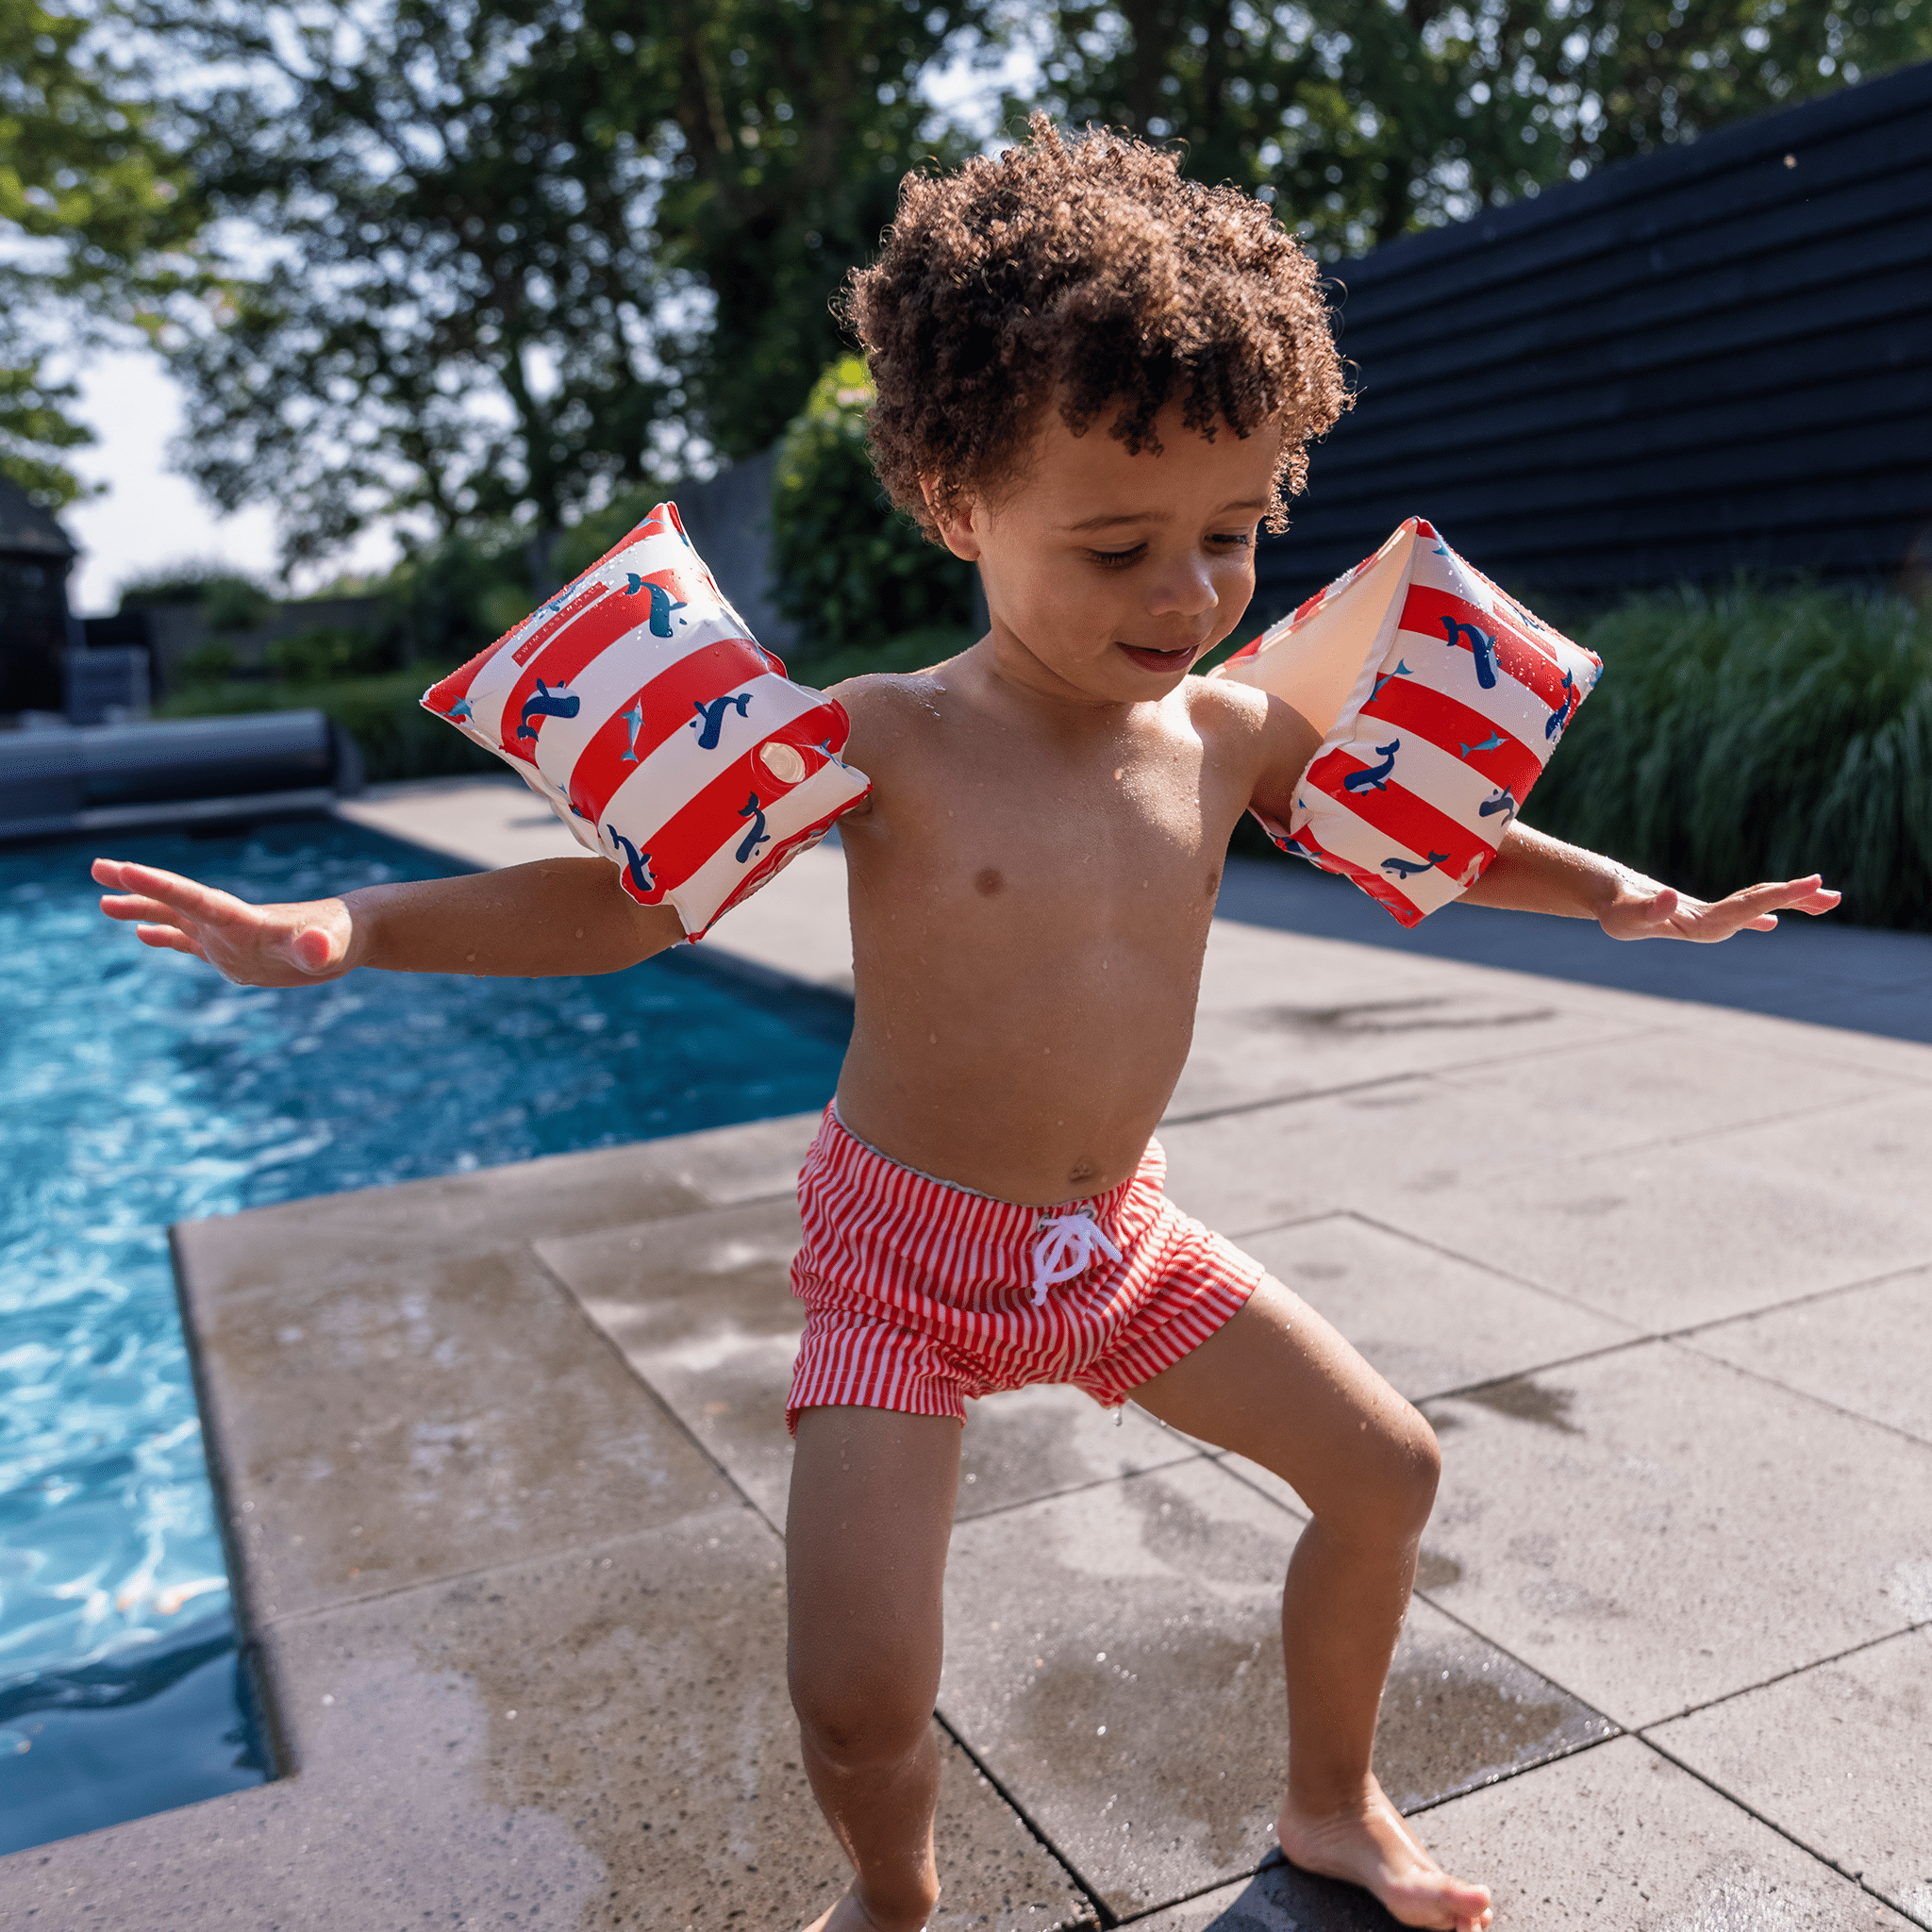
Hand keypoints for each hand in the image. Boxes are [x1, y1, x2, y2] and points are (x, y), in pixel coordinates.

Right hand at [92, 857, 356, 984]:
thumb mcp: (332, 948)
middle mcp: (229, 924)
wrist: (353, 934)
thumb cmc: (343, 938)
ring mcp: (230, 937)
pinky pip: (192, 943)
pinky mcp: (236, 954)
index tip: (121, 868)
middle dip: (138, 886)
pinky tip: (142, 934)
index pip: (194, 898)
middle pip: (176, 900)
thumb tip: (315, 950)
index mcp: (244, 919)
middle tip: (96, 867)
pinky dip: (166, 937)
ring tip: (101, 904)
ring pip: (176, 919)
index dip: (158, 885)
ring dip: (142, 909)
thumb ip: (319, 948)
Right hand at [1599, 870, 1840, 942]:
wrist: (1603, 906)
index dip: (1780, 896)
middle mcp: (1711, 927)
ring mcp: (1709, 921)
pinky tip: (1773, 922)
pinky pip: (1739, 908)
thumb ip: (1648, 908)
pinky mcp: (1703, 914)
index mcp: (1701, 927)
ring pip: (1755, 907)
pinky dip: (1761, 908)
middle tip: (1835, 896)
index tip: (1811, 884)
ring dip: (1788, 902)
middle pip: (1760, 909)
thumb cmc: (1612, 908)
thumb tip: (1671, 898)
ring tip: (1825, 899)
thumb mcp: (1625, 909)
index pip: (1748, 909)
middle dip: (1797, 901)